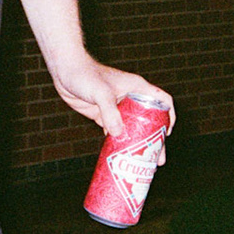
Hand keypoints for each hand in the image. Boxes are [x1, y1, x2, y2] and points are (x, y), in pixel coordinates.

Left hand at [48, 57, 173, 162]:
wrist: (65, 71)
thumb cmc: (85, 74)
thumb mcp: (100, 92)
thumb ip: (109, 112)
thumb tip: (118, 134)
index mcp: (137, 88)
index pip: (162, 100)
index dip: (169, 116)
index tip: (167, 133)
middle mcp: (130, 98)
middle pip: (150, 120)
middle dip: (155, 140)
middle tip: (159, 160)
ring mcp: (117, 108)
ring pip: (133, 128)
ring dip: (138, 143)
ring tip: (142, 163)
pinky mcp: (103, 115)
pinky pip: (115, 131)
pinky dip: (119, 142)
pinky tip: (120, 155)